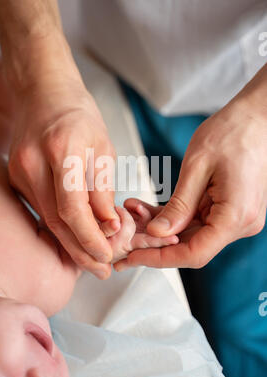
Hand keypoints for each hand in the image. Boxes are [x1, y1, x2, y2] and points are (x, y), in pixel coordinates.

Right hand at [0, 39, 118, 279]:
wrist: (43, 93)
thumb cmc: (79, 115)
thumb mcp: (103, 147)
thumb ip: (103, 189)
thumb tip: (109, 227)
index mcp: (61, 150)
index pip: (73, 207)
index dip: (90, 237)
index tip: (107, 255)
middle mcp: (33, 163)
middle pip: (56, 220)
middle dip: (81, 250)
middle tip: (102, 269)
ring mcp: (20, 171)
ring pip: (47, 218)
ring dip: (71, 242)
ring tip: (93, 260)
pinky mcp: (16, 177)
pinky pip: (40, 209)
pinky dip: (60, 226)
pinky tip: (76, 239)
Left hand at [114, 64, 266, 269]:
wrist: (256, 118)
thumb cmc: (231, 133)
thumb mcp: (196, 168)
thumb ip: (178, 206)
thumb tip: (156, 234)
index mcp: (236, 215)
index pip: (194, 254)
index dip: (160, 259)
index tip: (131, 256)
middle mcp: (240, 223)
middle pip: (191, 246)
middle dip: (154, 242)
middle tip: (124, 236)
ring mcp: (237, 218)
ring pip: (192, 234)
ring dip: (161, 227)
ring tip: (133, 212)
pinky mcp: (230, 210)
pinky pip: (198, 221)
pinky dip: (174, 217)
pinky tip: (148, 208)